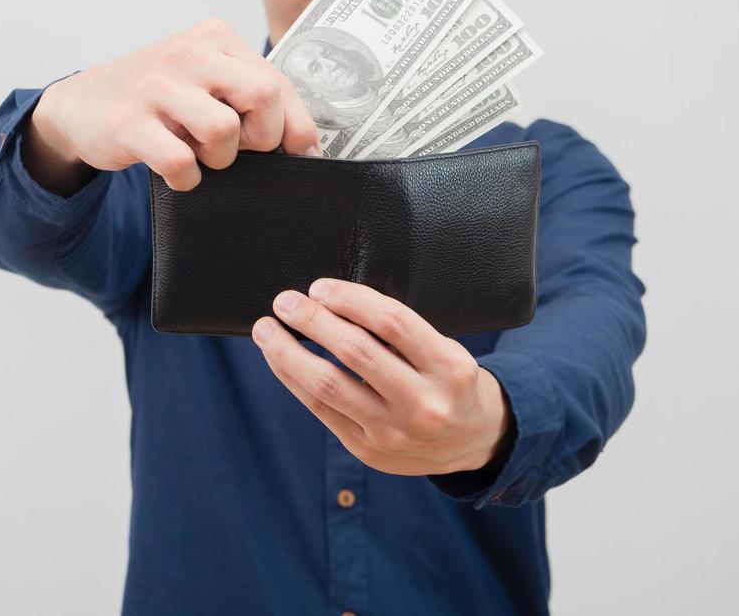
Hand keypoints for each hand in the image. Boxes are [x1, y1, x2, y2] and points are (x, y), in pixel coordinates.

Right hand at [29, 17, 320, 191]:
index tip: (302, 152)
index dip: (296, 124)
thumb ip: (251, 96)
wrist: (80, 104)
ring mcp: (155, 86)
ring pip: (223, 131)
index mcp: (213, 37)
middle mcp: (186, 53)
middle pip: (262, 96)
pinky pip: (181, 162)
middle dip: (262, 137)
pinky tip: (176, 169)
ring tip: (200, 153)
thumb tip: (307, 145)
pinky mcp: (129, 122)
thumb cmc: (156, 97)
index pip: (276, 80)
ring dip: (220, 158)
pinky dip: (186, 178)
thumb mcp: (203, 80)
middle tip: (240, 149)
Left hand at [252, 278, 514, 476]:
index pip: (392, 322)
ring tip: (266, 329)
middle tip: (285, 300)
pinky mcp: (369, 450)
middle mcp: (424, 403)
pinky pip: (321, 410)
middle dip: (313, 320)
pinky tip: (278, 358)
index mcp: (449, 367)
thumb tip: (331, 298)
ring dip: (288, 352)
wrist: (471, 441)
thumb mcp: (444, 350)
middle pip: (355, 352)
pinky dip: (293, 379)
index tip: (319, 287)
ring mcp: (394, 432)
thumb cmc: (447, 380)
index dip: (349, 299)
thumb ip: (399, 332)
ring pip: (328, 386)